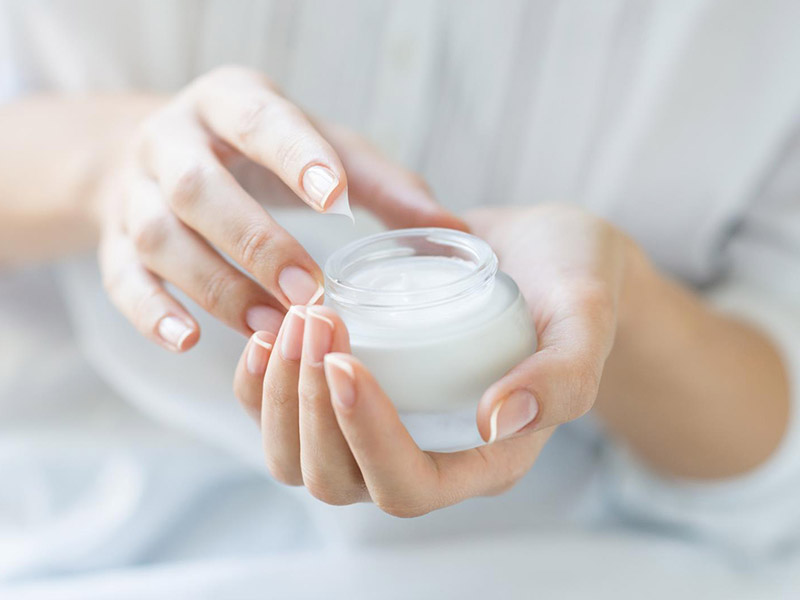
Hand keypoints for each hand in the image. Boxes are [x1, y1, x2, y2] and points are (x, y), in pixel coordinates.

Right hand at [95, 66, 463, 351]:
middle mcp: (172, 140)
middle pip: (199, 187)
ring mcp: (135, 192)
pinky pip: (120, 279)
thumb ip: (379, 184)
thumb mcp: (317, 146)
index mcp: (228, 102)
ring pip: (161, 237)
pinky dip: (152, 314)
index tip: (334, 198)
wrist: (159, 151)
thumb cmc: (258, 152)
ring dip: (215, 286)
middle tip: (308, 290)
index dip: (293, 155)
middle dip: (255, 240)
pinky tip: (189, 342)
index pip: (258, 120)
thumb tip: (453, 232)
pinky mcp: (114, 241)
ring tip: (270, 327)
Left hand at [232, 204, 639, 515]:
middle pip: (337, 479)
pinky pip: (286, 414)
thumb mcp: (586, 317)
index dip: (366, 437)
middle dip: (311, 407)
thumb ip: (563, 374)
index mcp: (485, 460)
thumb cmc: (573, 283)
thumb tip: (500, 421)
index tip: (346, 360)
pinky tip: (268, 332)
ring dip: (281, 395)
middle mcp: (426, 454)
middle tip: (314, 321)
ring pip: (299, 456)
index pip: (407, 485)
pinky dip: (262, 384)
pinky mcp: (355, 392)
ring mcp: (382, 426)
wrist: (544, 254)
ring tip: (293, 320)